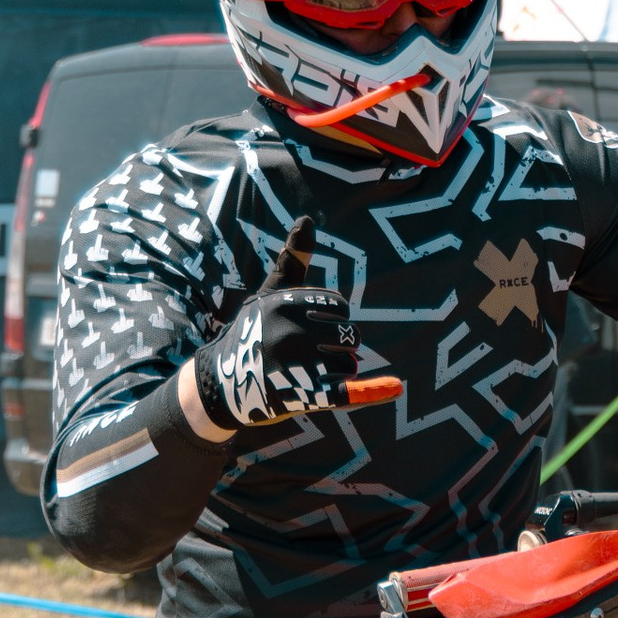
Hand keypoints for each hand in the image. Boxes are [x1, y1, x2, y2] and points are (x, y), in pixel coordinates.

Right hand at [189, 222, 393, 433]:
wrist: (221, 383)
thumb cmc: (252, 332)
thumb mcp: (268, 294)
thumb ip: (293, 260)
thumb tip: (307, 220)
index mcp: (286, 304)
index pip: (340, 307)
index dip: (332, 318)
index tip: (311, 327)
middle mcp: (290, 332)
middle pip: (349, 336)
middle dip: (338, 346)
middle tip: (310, 355)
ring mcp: (297, 366)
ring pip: (348, 364)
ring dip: (338, 371)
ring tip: (308, 374)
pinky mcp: (301, 396)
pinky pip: (345, 392)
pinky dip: (371, 392)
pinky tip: (395, 388)